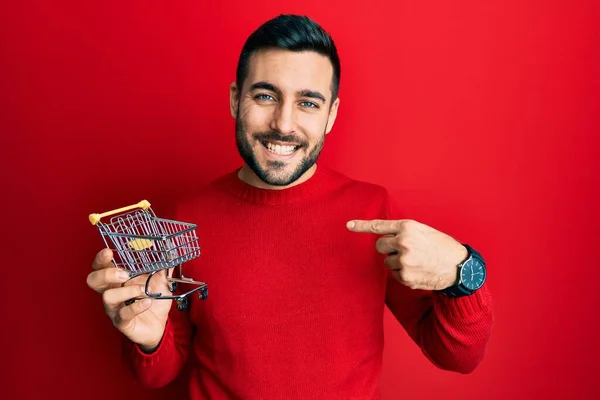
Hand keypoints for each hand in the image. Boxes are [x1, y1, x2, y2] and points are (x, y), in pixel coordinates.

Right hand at [86, 248, 172, 351]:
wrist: (159, 325)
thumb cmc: (154, 300)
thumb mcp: (161, 281)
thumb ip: (164, 268)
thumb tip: (171, 253)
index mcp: (117, 280)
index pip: (101, 267)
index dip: (101, 259)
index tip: (108, 252)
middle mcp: (111, 293)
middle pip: (94, 280)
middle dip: (107, 274)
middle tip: (125, 274)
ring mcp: (114, 309)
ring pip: (107, 297)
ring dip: (127, 291)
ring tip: (143, 291)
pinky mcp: (122, 322)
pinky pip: (123, 314)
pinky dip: (137, 307)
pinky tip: (147, 303)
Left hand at [347, 219, 467, 289]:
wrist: (459, 268)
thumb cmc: (441, 247)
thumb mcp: (423, 231)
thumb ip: (404, 232)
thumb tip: (385, 238)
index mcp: (408, 227)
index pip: (379, 226)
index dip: (361, 226)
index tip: (349, 225)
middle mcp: (404, 243)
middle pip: (379, 246)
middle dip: (387, 248)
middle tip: (402, 250)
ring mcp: (404, 261)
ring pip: (387, 262)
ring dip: (397, 262)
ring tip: (416, 261)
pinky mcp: (406, 277)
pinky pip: (395, 275)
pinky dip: (403, 274)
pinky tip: (418, 271)